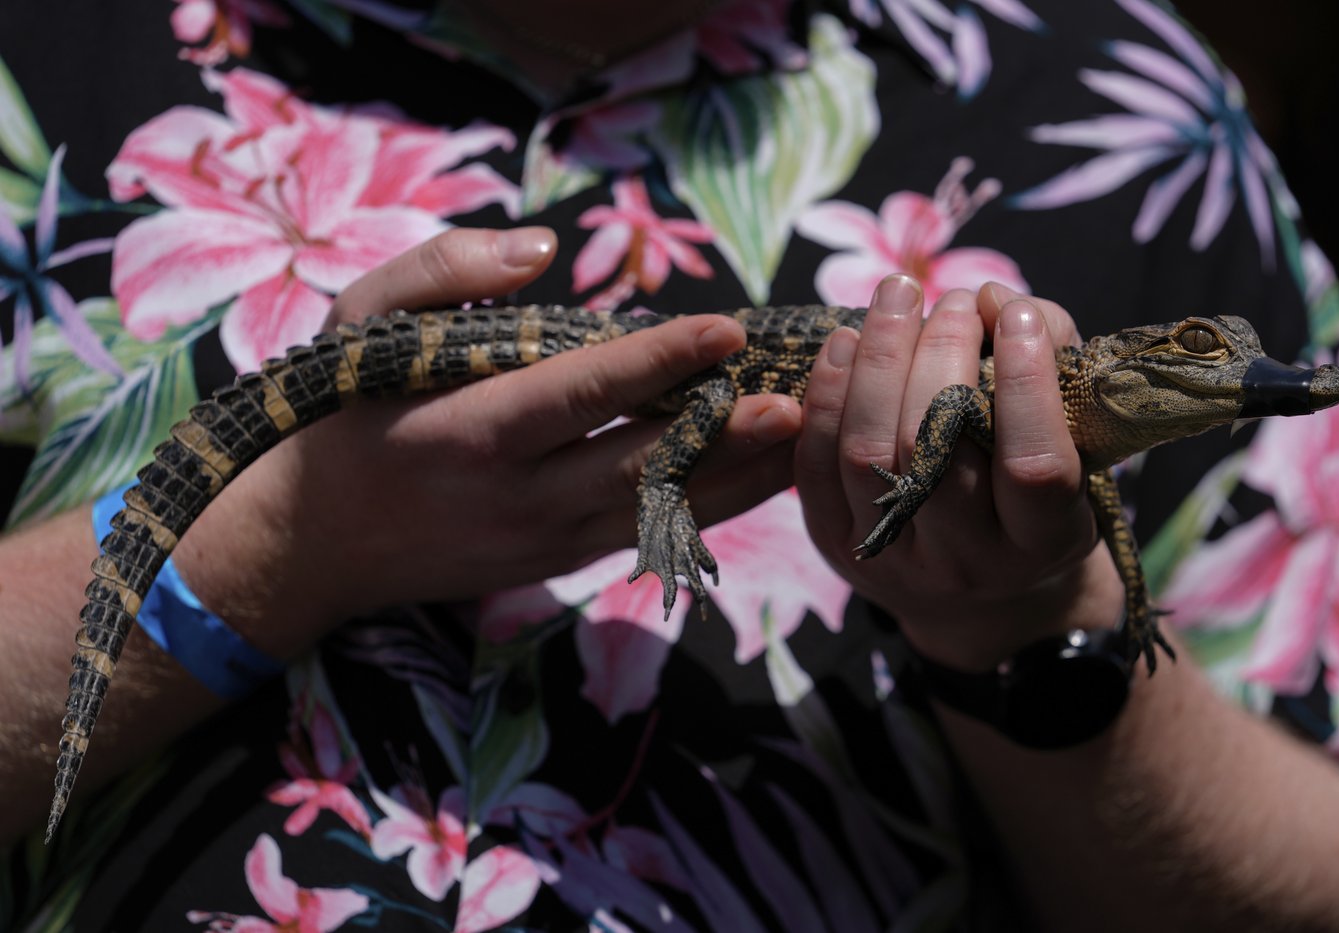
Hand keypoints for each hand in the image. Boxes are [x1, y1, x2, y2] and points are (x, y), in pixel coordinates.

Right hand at [174, 226, 801, 655]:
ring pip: (661, 509)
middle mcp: (517, 498)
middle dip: (729, 432)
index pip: (581, 393)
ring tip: (810, 436)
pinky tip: (761, 473)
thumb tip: (541, 248)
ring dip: (739, 476)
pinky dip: (709, 503)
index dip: (659, 361)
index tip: (728, 326)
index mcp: (469, 431)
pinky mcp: (560, 563)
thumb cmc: (343, 413)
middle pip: (643, 464)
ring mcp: (544, 541)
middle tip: (804, 396)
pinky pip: (648, 531)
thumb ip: (443, 271)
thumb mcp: (361, 321)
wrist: (311, 545)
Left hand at [795, 276, 1123, 669]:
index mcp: (1043, 542)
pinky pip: (815, 464)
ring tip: (898, 297)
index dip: (1025, 382)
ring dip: (878, 359)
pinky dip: (826, 392)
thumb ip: (1052, 364)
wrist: (982, 593)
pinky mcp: (837, 544)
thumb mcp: (1073, 443)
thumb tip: (992, 300)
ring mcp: (894, 558)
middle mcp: (966, 561)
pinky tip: (845, 342)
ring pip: (868, 451)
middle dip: (939, 354)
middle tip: (952, 300)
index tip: (1018, 314)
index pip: (1032, 465)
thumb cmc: (1034, 491)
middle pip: (936, 449)